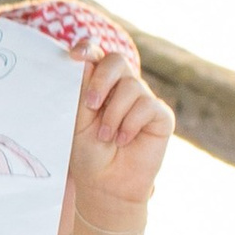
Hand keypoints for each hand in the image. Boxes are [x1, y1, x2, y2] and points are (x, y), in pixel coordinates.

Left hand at [67, 48, 172, 229]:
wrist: (106, 184)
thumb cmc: (89, 153)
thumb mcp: (78, 121)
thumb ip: (81, 91)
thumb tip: (82, 59)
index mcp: (99, 85)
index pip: (95, 56)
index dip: (87, 49)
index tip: (74, 55)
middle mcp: (122, 87)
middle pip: (117, 60)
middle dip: (101, 80)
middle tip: (91, 105)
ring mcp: (143, 99)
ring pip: (131, 86)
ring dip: (113, 114)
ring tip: (106, 136)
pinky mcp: (160, 116)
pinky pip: (147, 106)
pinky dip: (131, 124)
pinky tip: (124, 140)